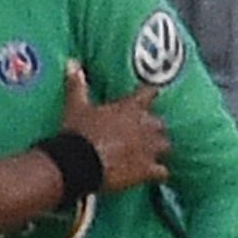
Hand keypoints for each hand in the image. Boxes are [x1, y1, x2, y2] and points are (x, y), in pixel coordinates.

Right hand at [63, 64, 169, 191]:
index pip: (149, 93)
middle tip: (145, 133)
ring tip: (152, 153)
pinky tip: (154, 175)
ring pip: (166, 145)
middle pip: (160, 123)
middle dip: (154, 128)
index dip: (150, 94)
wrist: (79, 163)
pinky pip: (162, 172)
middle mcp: (145, 125)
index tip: (150, 94)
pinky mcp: (147, 169)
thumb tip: (71, 61)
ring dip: (159, 148)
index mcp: (130, 107)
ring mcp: (149, 148)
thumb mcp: (76, 106)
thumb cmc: (78, 132)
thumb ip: (77, 84)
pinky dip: (159, 173)